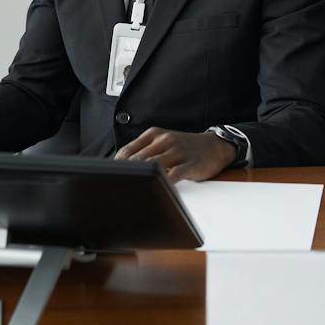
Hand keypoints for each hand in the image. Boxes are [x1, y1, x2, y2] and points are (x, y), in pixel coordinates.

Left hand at [113, 127, 236, 182]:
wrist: (215, 146)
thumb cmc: (185, 147)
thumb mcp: (163, 142)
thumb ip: (144, 151)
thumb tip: (121, 168)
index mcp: (154, 134)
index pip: (128, 150)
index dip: (116, 166)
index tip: (109, 179)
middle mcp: (165, 140)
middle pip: (138, 159)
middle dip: (126, 174)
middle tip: (116, 188)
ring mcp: (178, 151)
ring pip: (153, 166)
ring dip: (142, 179)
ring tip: (132, 191)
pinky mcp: (190, 164)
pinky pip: (174, 175)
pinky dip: (163, 183)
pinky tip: (157, 190)